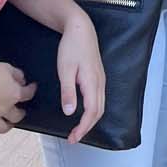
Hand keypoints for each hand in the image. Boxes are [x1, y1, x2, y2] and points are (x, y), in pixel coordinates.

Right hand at [0, 57, 35, 136]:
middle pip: (16, 116)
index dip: (31, 90)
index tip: (31, 88)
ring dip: (7, 127)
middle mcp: (4, 109)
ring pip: (2, 128)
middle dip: (20, 113)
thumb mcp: (6, 67)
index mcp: (14, 95)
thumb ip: (17, 75)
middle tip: (20, 111)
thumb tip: (21, 80)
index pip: (28, 94)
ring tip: (8, 124)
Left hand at [55, 9, 104, 142]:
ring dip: (90, 120)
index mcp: (92, 83)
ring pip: (100, 106)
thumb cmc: (71, 47)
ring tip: (77, 129)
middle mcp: (100, 83)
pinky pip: (99, 98)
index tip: (73, 138)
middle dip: (87, 128)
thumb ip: (68, 92)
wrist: (80, 28)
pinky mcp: (98, 76)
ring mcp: (101, 79)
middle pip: (98, 112)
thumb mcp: (65, 70)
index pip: (91, 112)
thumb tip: (70, 113)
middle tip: (73, 138)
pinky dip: (92, 110)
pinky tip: (83, 112)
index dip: (83, 128)